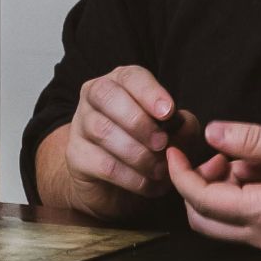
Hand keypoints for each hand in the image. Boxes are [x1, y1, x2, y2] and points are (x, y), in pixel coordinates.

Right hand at [54, 65, 200, 219]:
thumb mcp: (172, 131)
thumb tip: (183, 125)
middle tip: (162, 143)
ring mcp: (81, 125)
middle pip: (106, 96)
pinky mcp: (76, 156)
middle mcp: (94, 97)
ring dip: (137, 153)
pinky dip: (131, 177)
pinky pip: (103, 164)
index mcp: (120, 82)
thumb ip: (183, 125)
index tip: (168, 112)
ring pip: (102, 130)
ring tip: (159, 170)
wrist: (114, 183)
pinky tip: (148, 184)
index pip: (130, 77)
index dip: (149, 92)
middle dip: (138, 121)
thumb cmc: (146, 146)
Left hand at [165, 121, 260, 250]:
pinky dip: (241, 195)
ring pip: (222, 221)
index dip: (180, 172)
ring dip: (222, 189)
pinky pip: (245, 221)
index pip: (199, 199)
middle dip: (198, 183)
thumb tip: (211, 133)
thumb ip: (252, 140)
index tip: (174, 146)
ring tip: (252, 157)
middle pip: (202, 218)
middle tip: (219, 152)